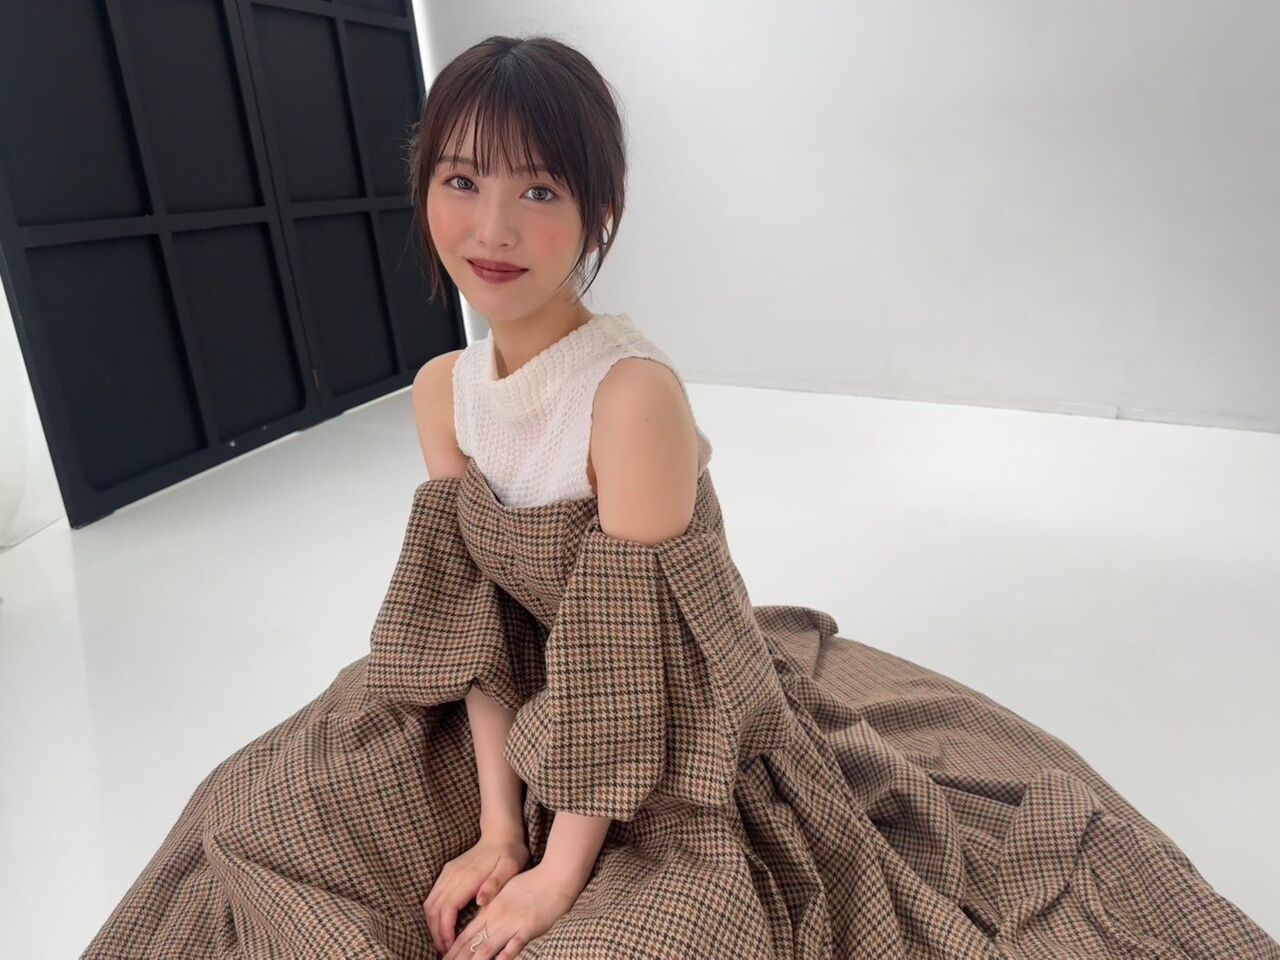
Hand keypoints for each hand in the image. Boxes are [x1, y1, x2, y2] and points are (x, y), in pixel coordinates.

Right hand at [424, 830, 529, 955]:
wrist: (501, 833)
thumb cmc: (509, 852)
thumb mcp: (510, 867)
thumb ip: (495, 884)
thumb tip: (480, 901)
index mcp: (467, 877)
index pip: (447, 909)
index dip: (446, 930)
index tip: (451, 946)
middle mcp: (452, 875)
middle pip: (433, 909)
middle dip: (436, 932)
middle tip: (445, 951)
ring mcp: (448, 873)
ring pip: (430, 903)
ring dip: (432, 924)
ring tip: (443, 942)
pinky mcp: (447, 873)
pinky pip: (433, 897)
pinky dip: (434, 914)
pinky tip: (443, 925)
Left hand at [442, 862, 583, 959]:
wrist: (556, 876)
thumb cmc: (532, 882)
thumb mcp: (505, 889)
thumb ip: (491, 903)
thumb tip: (479, 913)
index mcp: (489, 910)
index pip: (465, 936)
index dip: (453, 951)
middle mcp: (497, 918)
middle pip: (471, 946)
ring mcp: (512, 924)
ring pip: (487, 949)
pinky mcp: (528, 928)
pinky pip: (513, 946)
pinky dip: (503, 957)